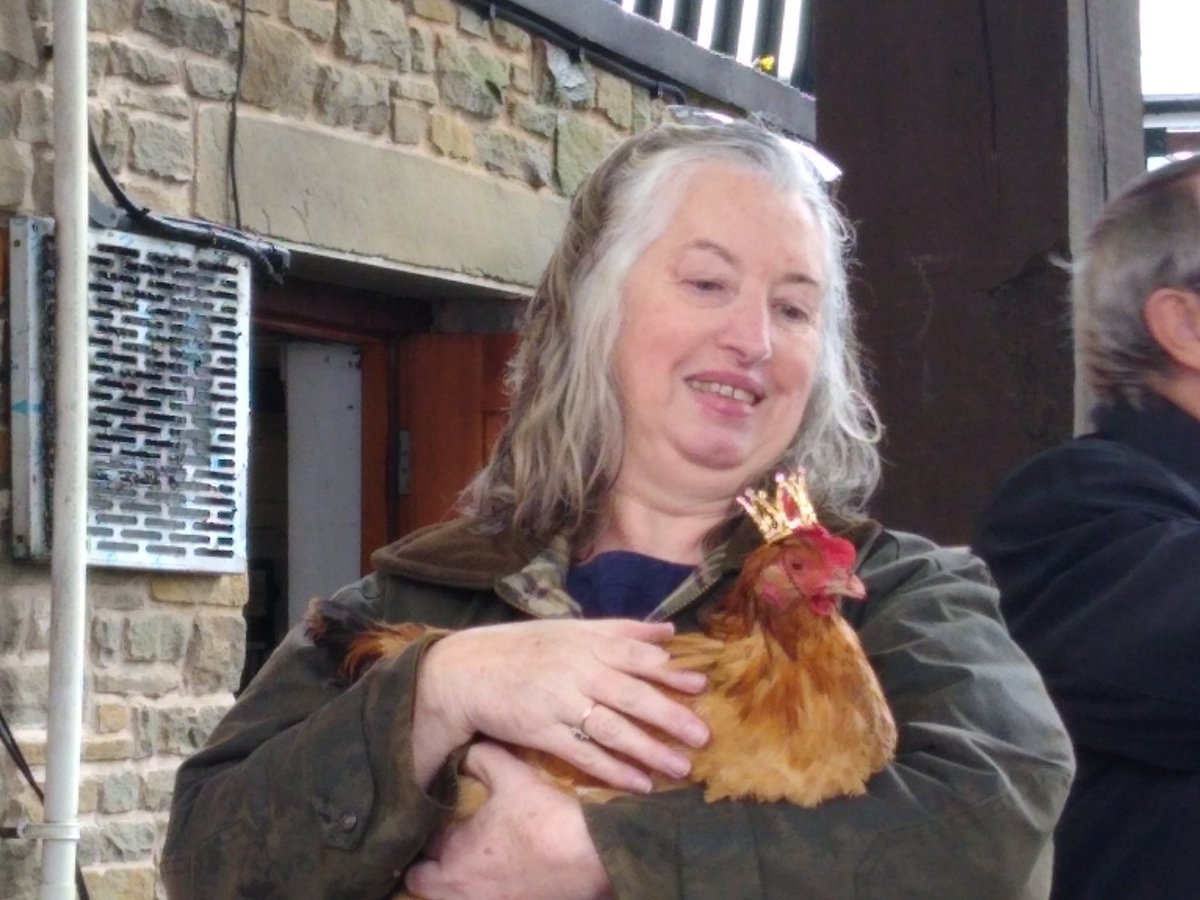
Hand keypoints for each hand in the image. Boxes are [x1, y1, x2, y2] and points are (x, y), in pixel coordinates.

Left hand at [406, 743, 611, 899]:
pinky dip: (477, 890)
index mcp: (453, 856)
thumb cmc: (543, 816)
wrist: (589, 855)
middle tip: (439, 842)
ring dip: (449, 880)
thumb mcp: (511, 774)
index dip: (425, 827)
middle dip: (425, 862)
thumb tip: (465, 754)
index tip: (434, 814)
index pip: (420, 844)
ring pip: (447, 897)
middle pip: (419, 882)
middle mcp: (460, 889)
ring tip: (464, 859)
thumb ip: (481, 759)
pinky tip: (493, 871)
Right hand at [412, 619, 707, 791]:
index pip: (636, 656)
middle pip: (631, 695)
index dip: (669, 671)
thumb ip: (622, 629)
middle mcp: (576, 671)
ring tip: (681, 768)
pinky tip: (639, 783)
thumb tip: (670, 632)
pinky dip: (613, 770)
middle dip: (669, 716)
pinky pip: (584, 755)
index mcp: (586, 642)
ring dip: (649, 750)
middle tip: (703, 736)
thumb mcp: (571, 628)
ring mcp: (559, 703)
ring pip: (612, 729)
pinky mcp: (542, 732)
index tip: (700, 686)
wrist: (467, 671)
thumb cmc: (524, 648)